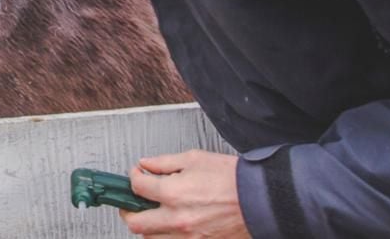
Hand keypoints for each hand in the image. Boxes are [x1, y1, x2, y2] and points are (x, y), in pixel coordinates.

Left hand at [120, 150, 248, 237]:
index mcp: (173, 193)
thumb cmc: (233, 179)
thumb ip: (164, 162)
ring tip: (152, 215)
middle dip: (128, 211)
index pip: (137, 188)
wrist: (261, 200)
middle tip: (132, 203)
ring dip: (147, 227)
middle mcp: (177, 219)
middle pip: (136, 223)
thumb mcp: (194, 159)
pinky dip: (166, 236)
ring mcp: (189, 237)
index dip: (133, 177)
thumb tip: (146, 164)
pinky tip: (170, 226)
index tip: (137, 174)